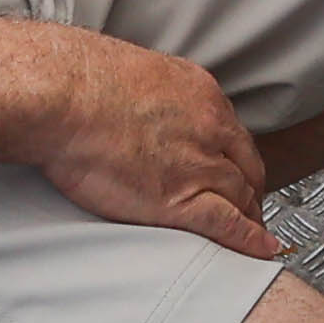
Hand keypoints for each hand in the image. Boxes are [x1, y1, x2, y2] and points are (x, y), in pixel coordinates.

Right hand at [33, 33, 278, 257]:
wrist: (63, 98)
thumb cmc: (79, 82)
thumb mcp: (134, 72)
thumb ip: (152, 94)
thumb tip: (141, 106)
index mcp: (200, 94)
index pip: (233, 134)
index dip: (237, 158)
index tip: (234, 170)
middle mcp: (209, 128)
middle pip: (246, 166)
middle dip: (250, 189)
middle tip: (249, 206)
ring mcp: (198, 165)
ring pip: (241, 197)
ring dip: (250, 217)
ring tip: (251, 233)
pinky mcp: (180, 200)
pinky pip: (227, 225)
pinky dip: (248, 240)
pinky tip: (259, 250)